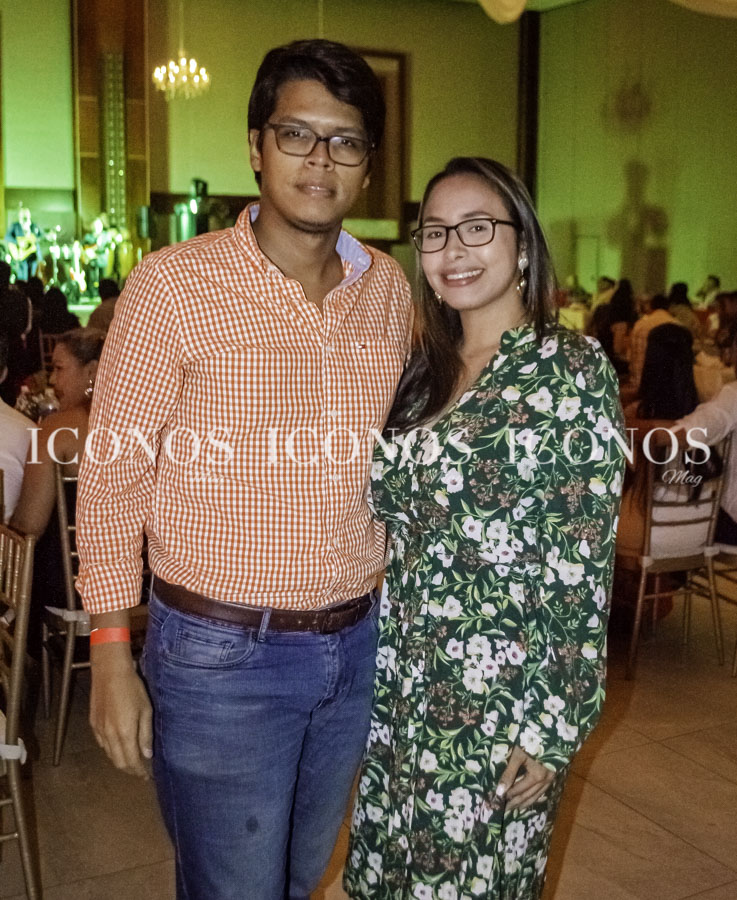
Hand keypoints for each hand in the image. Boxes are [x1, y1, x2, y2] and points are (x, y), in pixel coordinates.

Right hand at [89, 643, 152, 777]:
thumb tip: (147, 755)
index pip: (131, 761)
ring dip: (120, 761)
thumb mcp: (145, 710)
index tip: (147, 776)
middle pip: (118, 762)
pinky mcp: (93, 724)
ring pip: (109, 754)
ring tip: (132, 761)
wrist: (109, 672)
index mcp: (124, 734)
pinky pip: (102, 744)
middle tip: (141, 771)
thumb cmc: (132, 688)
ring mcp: (99, 731)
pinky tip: (119, 746)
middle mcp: (109, 736)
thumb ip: (145, 734)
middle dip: (130, 769)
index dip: (139, 771)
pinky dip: (111, 750)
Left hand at [496, 745, 553, 810]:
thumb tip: (499, 792)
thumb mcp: (517, 755)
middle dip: (514, 803)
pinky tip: (527, 800)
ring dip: (523, 803)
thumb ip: (509, 773)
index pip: (518, 791)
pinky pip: (541, 792)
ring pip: (535, 796)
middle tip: (502, 810)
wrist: (551, 732)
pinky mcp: (552, 776)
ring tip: (512, 808)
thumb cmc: (531, 741)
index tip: (496, 801)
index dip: (507, 796)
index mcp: (536, 776)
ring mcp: (550, 780)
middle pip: (526, 796)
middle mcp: (544, 781)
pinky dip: (532, 797)